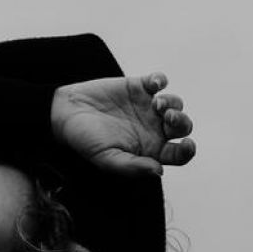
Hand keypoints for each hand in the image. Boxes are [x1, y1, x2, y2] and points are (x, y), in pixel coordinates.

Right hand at [50, 72, 194, 177]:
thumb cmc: (84, 140)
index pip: (178, 153)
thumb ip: (132, 167)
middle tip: (168, 118)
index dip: (188, 151)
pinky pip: (159, 81)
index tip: (187, 144)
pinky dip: (160, 80)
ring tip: (156, 104)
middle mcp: (153, 129)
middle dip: (182, 122)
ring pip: (175, 103)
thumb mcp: (106, 159)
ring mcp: (147, 107)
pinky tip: (153, 85)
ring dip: (172, 102)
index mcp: (149, 150)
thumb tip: (158, 171)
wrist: (64, 113)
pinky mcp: (138, 87)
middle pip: (182, 127)